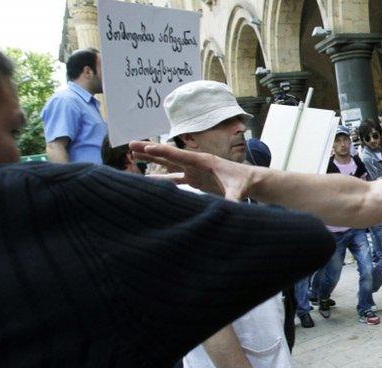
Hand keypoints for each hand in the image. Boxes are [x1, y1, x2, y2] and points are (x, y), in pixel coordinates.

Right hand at [130, 141, 250, 200]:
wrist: (250, 181)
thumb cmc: (244, 182)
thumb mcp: (239, 190)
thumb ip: (233, 198)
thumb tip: (230, 209)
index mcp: (204, 161)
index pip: (179, 155)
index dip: (162, 151)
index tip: (145, 147)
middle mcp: (196, 163)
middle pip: (169, 155)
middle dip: (150, 150)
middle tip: (131, 144)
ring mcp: (194, 171)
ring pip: (168, 165)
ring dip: (152, 161)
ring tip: (134, 156)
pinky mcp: (194, 179)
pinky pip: (174, 179)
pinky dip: (161, 179)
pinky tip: (148, 180)